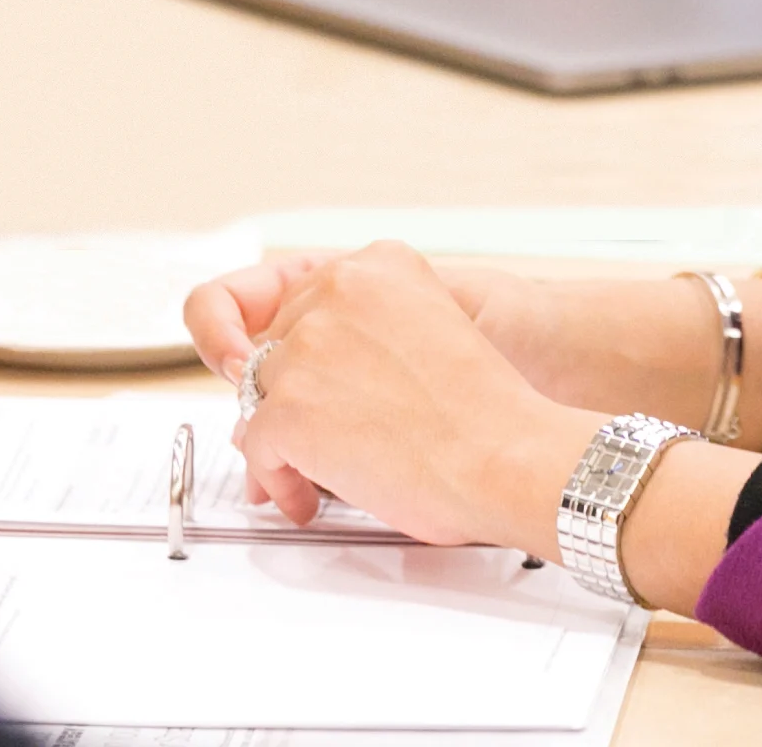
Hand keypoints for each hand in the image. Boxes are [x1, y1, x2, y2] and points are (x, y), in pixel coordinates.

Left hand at [205, 243, 593, 548]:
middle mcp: (338, 288)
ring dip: (280, 440)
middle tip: (320, 437)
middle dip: (290, 395)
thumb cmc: (485, 413)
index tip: (307, 378)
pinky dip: (277, 479)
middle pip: (275, 347)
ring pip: (258, 397)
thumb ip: (361, 334)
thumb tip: (292, 381)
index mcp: (380, 264)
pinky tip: (310, 498)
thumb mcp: (429, 329)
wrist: (506, 458)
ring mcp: (307, 347)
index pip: (301, 299)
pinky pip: (254, 447)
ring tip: (316, 473)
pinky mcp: (287, 407)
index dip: (303, 348)